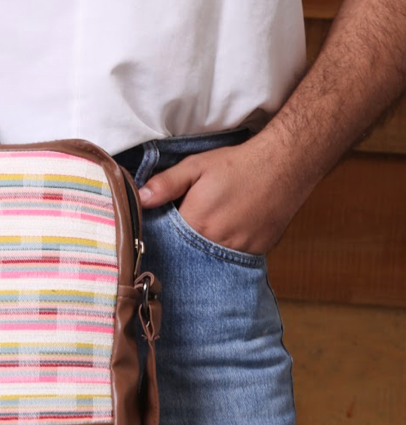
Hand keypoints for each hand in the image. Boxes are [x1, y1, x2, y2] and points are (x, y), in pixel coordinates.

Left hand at [136, 134, 310, 255]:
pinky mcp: (257, 252)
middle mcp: (216, 244)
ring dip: (203, 252)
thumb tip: (139, 198)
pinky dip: (225, 253)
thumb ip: (166, 184)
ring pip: (210, 260)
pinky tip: (226, 235)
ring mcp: (239, 251)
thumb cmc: (238, 164)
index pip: (167, 242)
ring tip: (207, 232)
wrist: (286, 164)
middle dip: (181, 248)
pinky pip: (233, 260)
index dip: (162, 237)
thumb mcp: (196, 166)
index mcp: (196, 224)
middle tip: (185, 231)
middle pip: (187, 255)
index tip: (160, 231)